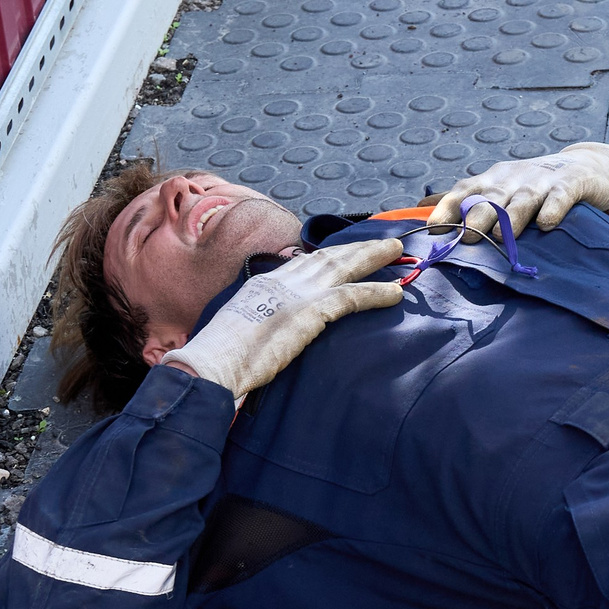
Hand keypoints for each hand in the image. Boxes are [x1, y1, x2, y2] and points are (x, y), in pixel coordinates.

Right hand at [159, 236, 405, 395]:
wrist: (210, 365)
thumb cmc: (218, 360)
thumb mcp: (238, 332)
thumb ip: (257, 325)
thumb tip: (262, 337)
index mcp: (263, 284)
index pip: (303, 263)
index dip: (330, 256)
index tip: (347, 252)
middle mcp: (281, 281)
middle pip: (328, 257)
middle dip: (357, 248)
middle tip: (384, 243)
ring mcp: (296, 294)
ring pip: (344, 266)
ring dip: (373, 258)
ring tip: (397, 252)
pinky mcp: (310, 311)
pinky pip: (352, 296)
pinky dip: (376, 293)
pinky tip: (395, 293)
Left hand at [427, 142, 608, 233]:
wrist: (583, 167)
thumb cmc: (532, 186)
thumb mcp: (499, 189)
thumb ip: (466, 202)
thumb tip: (421, 211)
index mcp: (491, 180)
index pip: (463, 191)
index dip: (447, 208)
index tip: (434, 228)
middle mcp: (512, 179)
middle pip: (491, 198)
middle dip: (478, 216)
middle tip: (468, 238)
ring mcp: (541, 181)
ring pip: (522, 200)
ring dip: (511, 218)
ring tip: (503, 237)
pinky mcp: (570, 185)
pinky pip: (559, 197)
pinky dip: (553, 210)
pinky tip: (547, 225)